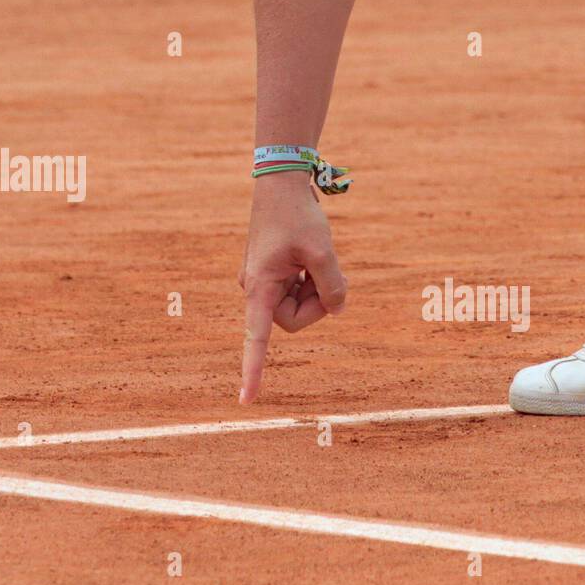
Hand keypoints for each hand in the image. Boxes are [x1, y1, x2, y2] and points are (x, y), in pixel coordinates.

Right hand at [238, 171, 346, 402]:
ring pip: (300, 306)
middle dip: (317, 303)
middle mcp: (256, 290)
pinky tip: (310, 254)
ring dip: (316, 288)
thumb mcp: (323, 251)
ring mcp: (264, 283)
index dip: (254, 369)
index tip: (247, 399)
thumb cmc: (298, 215)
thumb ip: (333, 287)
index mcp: (260, 288)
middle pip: (294, 321)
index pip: (257, 338)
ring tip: (316, 257)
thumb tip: (337, 310)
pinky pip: (299, 290)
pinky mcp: (273, 275)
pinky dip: (312, 279)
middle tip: (326, 273)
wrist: (282, 184)